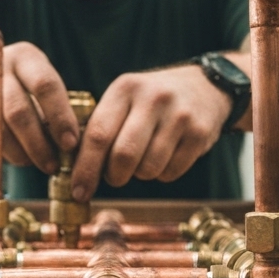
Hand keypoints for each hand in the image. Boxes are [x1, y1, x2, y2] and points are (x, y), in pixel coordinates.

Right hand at [0, 42, 79, 173]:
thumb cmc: (24, 92)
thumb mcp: (40, 88)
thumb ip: (58, 109)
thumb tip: (79, 146)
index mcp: (28, 58)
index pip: (46, 86)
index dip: (60, 117)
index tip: (71, 143)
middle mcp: (1, 67)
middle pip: (19, 111)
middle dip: (40, 142)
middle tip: (55, 164)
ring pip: (2, 130)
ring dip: (25, 153)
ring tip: (44, 164)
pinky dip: (10, 154)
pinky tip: (24, 158)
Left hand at [70, 65, 231, 200]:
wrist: (204, 86)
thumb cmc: (151, 101)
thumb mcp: (125, 98)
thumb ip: (100, 127)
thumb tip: (74, 169)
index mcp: (125, 88)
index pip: (98, 134)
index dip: (85, 168)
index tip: (78, 191)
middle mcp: (153, 98)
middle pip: (123, 156)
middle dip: (114, 176)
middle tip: (114, 177)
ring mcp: (179, 115)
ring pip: (148, 169)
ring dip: (140, 174)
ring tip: (144, 158)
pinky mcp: (199, 133)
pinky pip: (171, 172)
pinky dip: (162, 174)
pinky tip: (165, 156)